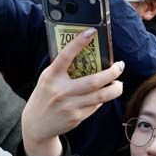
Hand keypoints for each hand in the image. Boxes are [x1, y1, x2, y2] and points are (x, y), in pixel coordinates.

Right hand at [21, 29, 124, 155]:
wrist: (36, 124)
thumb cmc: (44, 96)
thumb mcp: (47, 79)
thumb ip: (62, 69)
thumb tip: (87, 57)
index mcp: (52, 77)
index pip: (66, 56)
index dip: (78, 42)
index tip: (91, 31)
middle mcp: (61, 91)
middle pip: (94, 81)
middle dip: (112, 73)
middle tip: (120, 66)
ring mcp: (69, 105)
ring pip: (100, 96)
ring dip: (114, 89)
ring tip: (119, 84)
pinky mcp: (76, 117)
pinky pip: (95, 106)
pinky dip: (101, 100)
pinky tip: (103, 96)